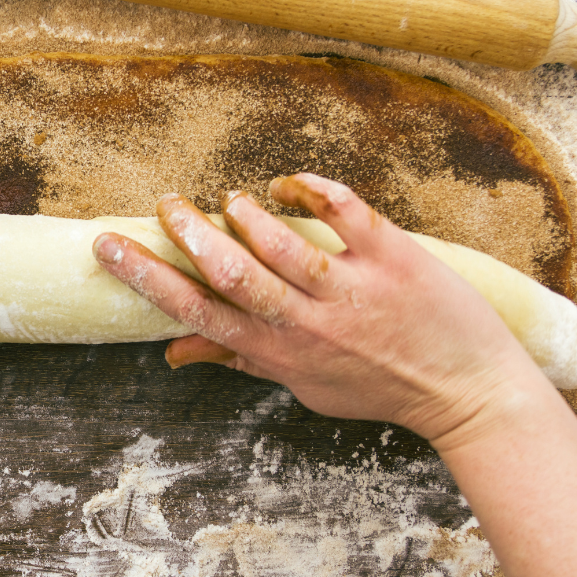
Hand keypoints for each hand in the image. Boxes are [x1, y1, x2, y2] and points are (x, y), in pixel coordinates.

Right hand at [93, 172, 543, 444]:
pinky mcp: (391, 258)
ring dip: (243, 214)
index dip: (146, 278)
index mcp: (276, 352)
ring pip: (279, 242)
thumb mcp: (301, 385)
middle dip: (186, 233)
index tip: (110, 247)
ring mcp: (349, 290)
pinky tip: (289, 183)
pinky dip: (311, 189)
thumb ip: (239, 360)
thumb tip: (175, 354)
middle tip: (164, 204)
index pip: (195, 313)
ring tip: (226, 200)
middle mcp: (305, 322)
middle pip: (228, 272)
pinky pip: (344, 212)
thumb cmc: (377, 387)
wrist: (466, 393)